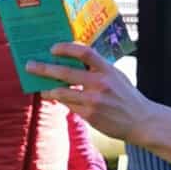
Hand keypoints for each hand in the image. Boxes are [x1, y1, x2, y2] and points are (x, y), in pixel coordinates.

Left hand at [26, 42, 155, 142]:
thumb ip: (98, 69)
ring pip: (62, 92)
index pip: (84, 52)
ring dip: (48, 89)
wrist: (141, 121)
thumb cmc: (127, 97)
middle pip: (65, 72)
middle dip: (44, 68)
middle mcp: (100, 83)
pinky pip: (69, 106)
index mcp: (107, 69)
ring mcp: (94, 100)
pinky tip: (57, 98)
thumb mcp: (117, 76)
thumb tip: (73, 62)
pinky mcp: (90, 115)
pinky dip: (62, 101)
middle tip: (29, 65)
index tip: (52, 48)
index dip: (66, 47)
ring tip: (42, 88)